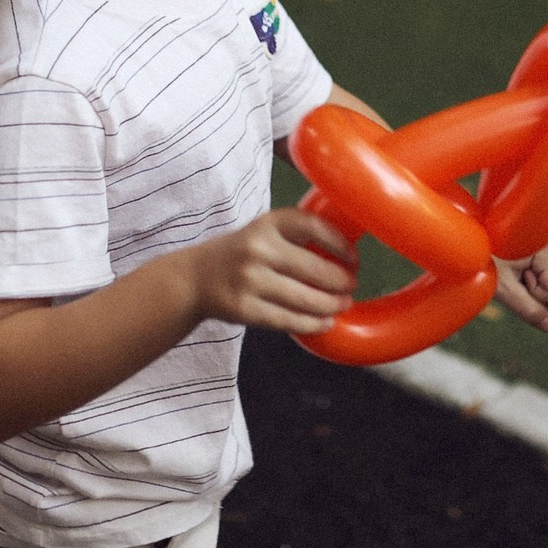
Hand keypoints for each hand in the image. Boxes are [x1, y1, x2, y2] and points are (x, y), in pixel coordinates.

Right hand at [188, 207, 356, 334]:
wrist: (194, 279)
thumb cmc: (240, 254)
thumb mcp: (263, 233)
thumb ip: (297, 238)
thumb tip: (345, 254)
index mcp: (266, 223)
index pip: (313, 226)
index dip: (340, 243)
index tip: (354, 257)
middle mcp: (257, 248)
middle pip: (313, 268)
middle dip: (340, 281)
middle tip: (351, 286)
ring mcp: (248, 280)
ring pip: (303, 298)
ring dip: (330, 305)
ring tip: (342, 305)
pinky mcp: (243, 309)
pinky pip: (287, 320)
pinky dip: (311, 323)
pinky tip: (324, 322)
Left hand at [491, 243, 547, 331]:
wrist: (475, 247)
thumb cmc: (486, 261)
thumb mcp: (504, 288)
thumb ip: (528, 309)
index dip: (535, 297)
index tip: (517, 278)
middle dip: (535, 295)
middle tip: (514, 277)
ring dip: (532, 291)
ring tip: (514, 273)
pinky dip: (532, 286)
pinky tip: (518, 272)